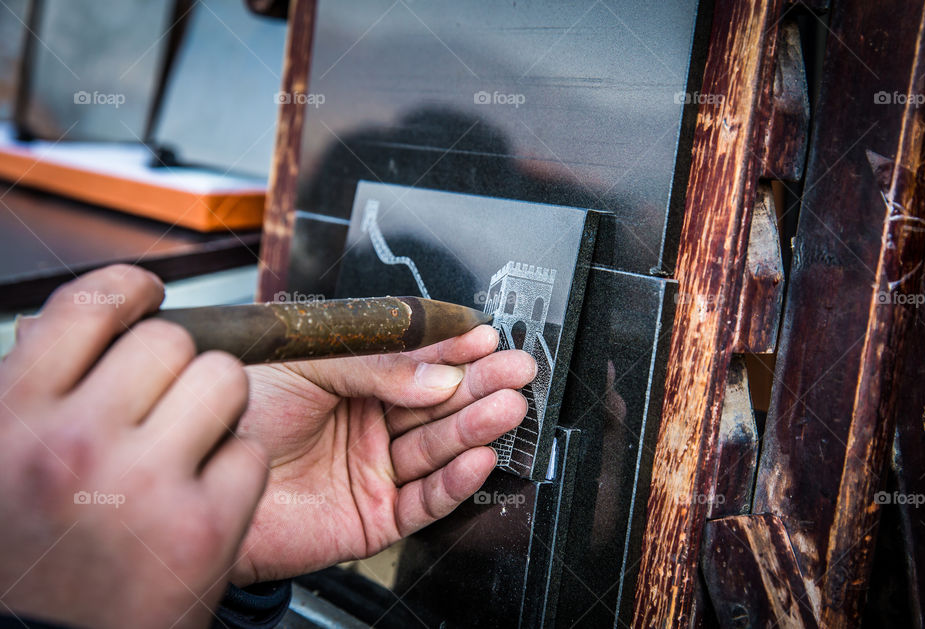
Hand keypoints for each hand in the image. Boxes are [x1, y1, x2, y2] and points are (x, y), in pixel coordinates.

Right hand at [0, 266, 266, 628]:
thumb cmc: (30, 554)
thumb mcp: (7, 455)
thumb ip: (37, 388)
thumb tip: (59, 328)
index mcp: (14, 416)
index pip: (90, 307)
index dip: (130, 292)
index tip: (149, 295)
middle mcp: (74, 444)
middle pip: (171, 342)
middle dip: (179, 367)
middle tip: (165, 407)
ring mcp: (142, 485)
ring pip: (224, 382)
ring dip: (217, 410)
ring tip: (186, 449)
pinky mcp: (203, 527)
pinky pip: (246, 453)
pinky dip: (235, 473)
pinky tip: (199, 499)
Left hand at [231, 325, 535, 584]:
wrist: (192, 484)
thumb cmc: (234, 416)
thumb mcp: (304, 365)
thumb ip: (372, 365)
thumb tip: (438, 374)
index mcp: (353, 378)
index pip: (417, 360)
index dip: (453, 349)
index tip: (484, 337)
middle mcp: (369, 421)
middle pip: (438, 400)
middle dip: (479, 383)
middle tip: (515, 368)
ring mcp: (374, 469)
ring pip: (438, 446)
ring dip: (476, 426)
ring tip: (506, 406)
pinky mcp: (374, 517)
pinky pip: (425, 500)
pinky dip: (455, 481)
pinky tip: (478, 458)